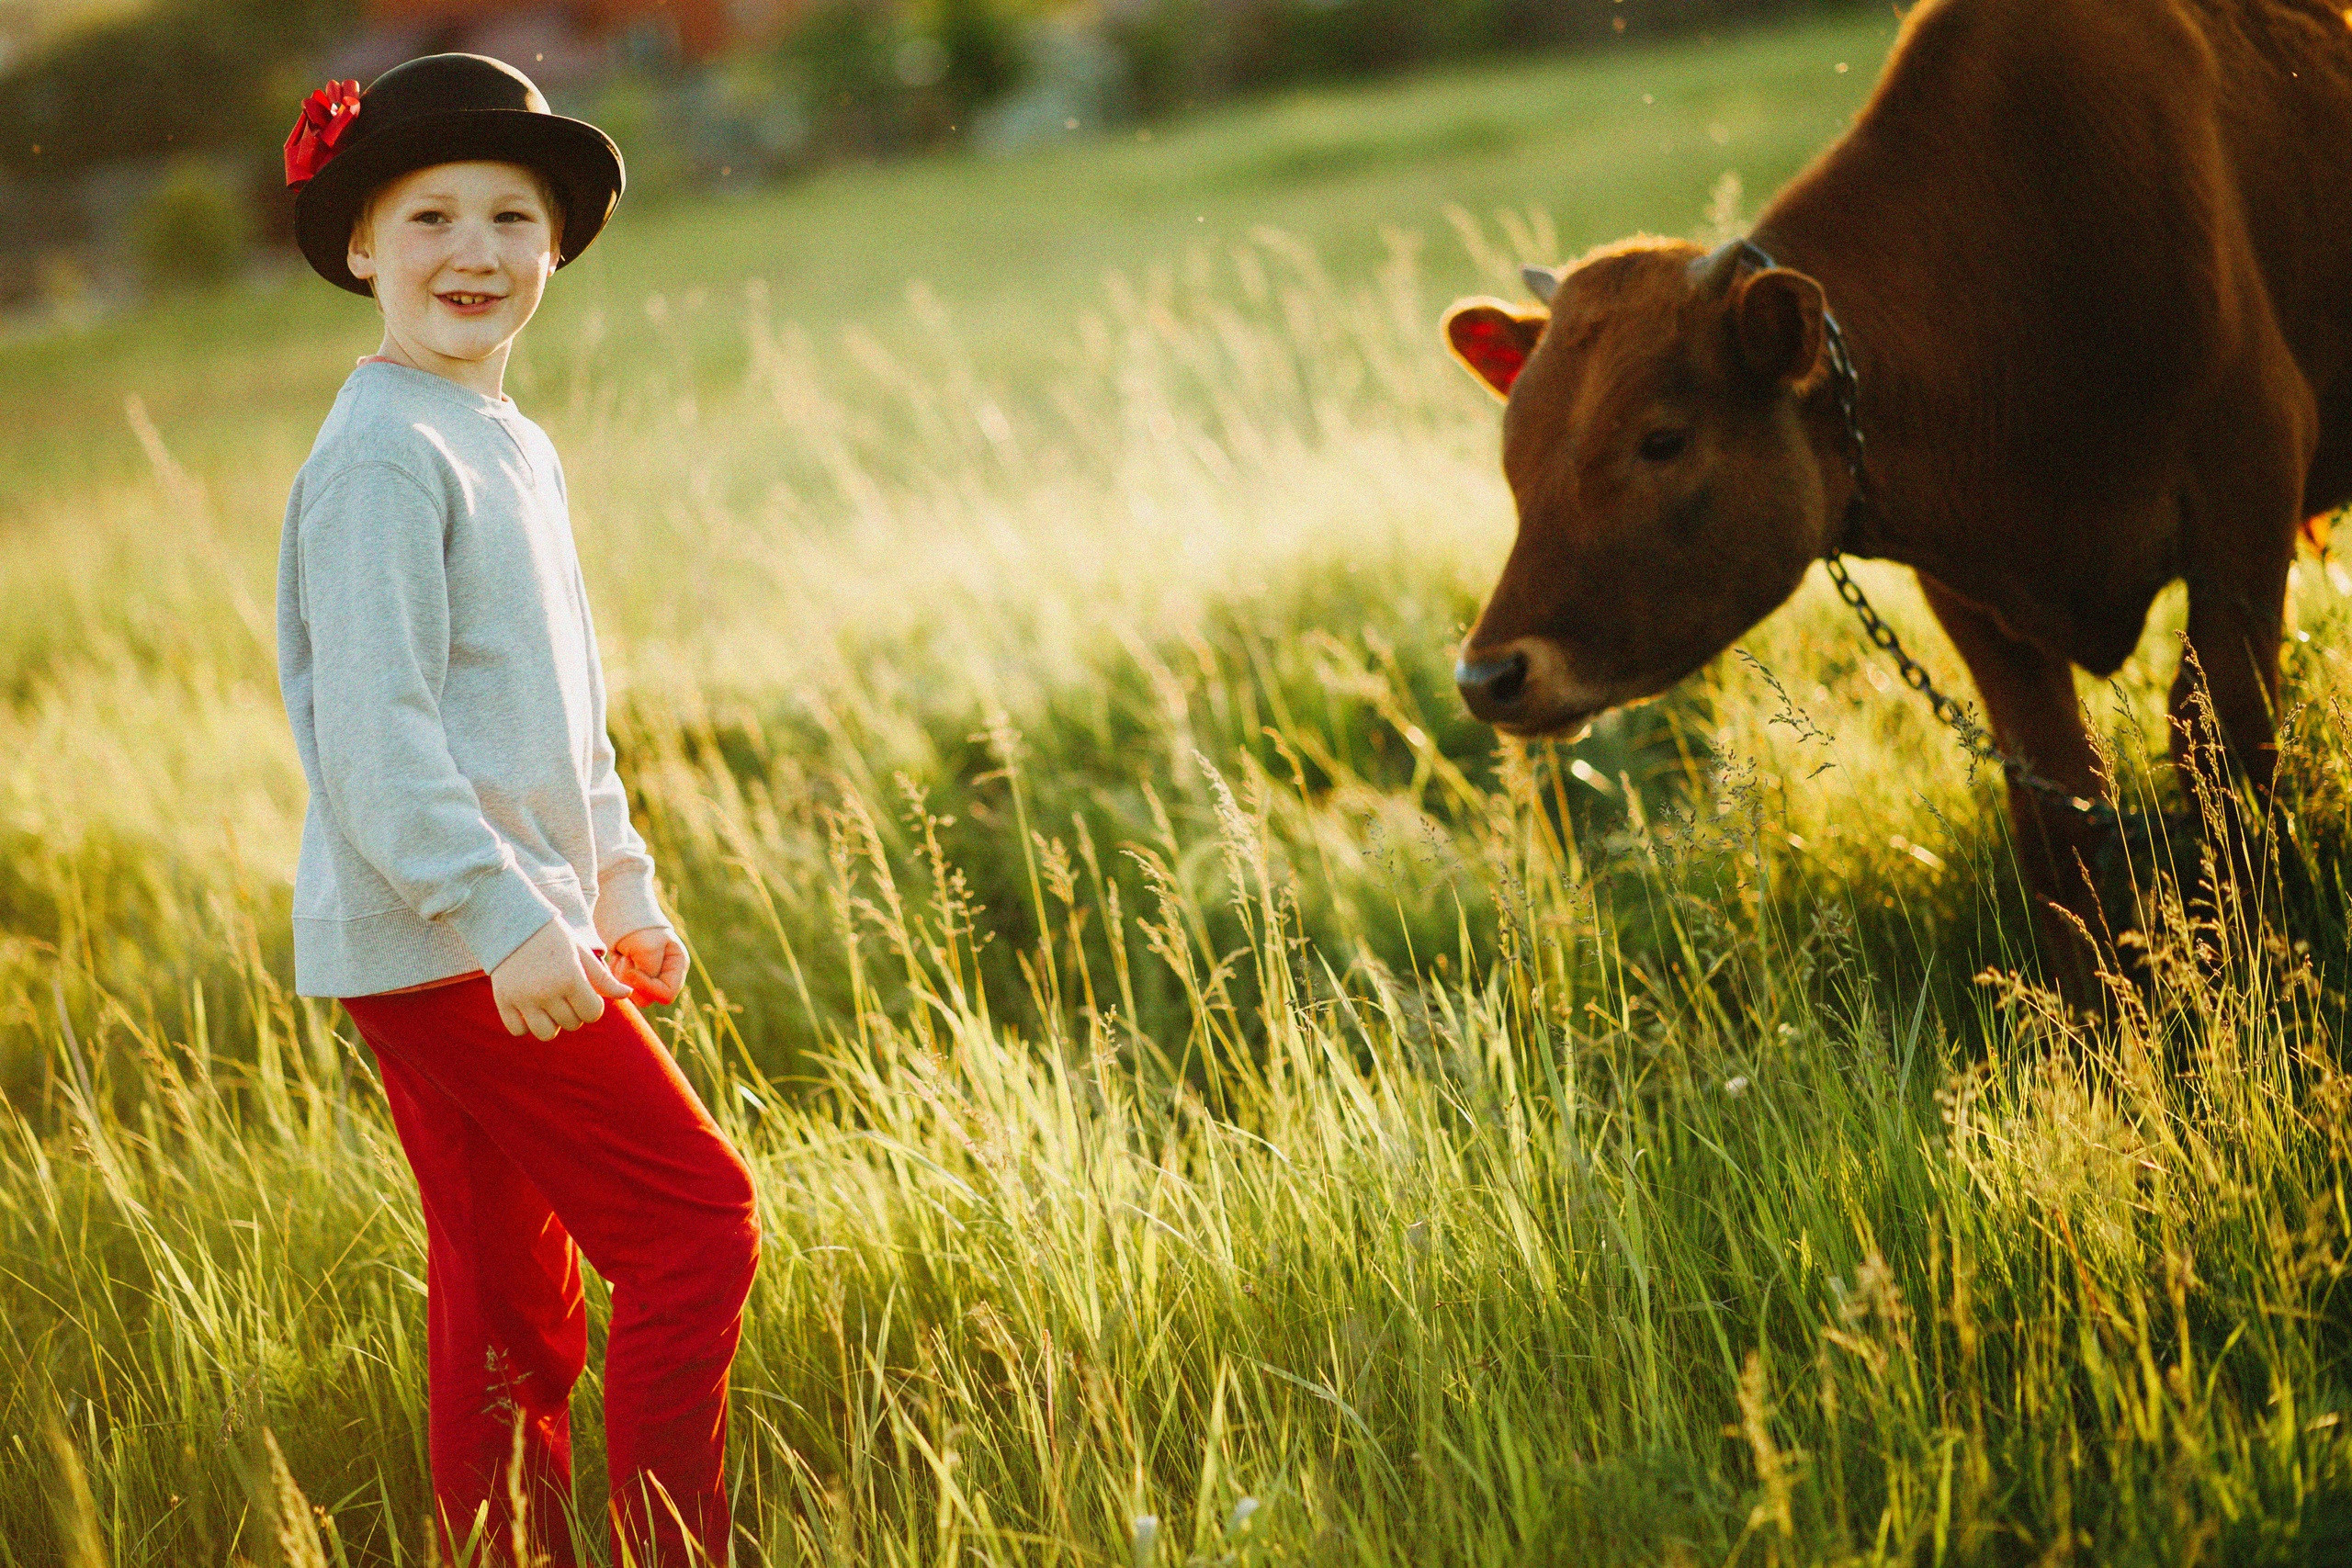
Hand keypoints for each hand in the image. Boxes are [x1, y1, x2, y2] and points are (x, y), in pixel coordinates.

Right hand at [489, 919, 630, 1039]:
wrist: (513, 922)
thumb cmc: (554, 938)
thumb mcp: (582, 953)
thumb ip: (603, 978)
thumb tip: (628, 994)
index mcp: (571, 978)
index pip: (592, 1013)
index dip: (592, 1006)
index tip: (584, 993)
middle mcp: (547, 991)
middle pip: (572, 1024)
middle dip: (573, 1012)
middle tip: (564, 993)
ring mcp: (523, 998)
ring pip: (546, 1033)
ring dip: (551, 1023)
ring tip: (548, 1005)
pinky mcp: (503, 1000)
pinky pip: (518, 1030)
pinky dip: (525, 1024)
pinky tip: (528, 1007)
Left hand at [608, 925, 688, 1005]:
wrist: (621, 909)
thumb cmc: (639, 926)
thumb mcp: (649, 947)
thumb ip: (650, 972)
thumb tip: (642, 990)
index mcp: (677, 966)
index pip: (666, 995)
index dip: (648, 988)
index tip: (631, 971)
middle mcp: (665, 974)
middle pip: (647, 998)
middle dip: (633, 982)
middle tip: (627, 958)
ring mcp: (647, 975)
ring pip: (632, 993)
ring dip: (622, 977)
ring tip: (622, 955)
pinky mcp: (631, 974)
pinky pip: (620, 986)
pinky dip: (615, 973)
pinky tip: (617, 956)